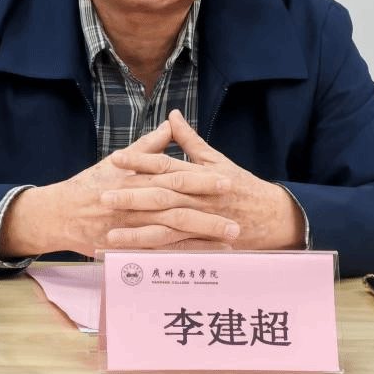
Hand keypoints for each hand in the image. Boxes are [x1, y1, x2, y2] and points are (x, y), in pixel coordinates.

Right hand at [0, 120, 239, 257]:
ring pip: (170, 233)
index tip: (226, 180)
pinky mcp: (125, 248)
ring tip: (229, 242)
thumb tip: (171, 125)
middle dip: (208, 214)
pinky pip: (157, 255)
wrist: (58, 213)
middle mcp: (134, 203)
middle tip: (237, 220)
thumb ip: (148, 146)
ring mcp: (130, 228)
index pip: (174, 177)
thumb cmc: (89, 185)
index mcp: (136, 179)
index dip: (201, 180)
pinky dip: (181, 257)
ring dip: (201, 238)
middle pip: (176, 207)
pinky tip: (203, 260)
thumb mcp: (117, 161)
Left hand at [109, 109, 305, 250]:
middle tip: (104, 195)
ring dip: (137, 231)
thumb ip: (190, 140)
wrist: (269, 216)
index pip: (165, 165)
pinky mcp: (202, 244)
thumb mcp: (215, 159)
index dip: (140, 160)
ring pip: (166, 227)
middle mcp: (198, 199)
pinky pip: (175, 251)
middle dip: (132, 196)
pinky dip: (153, 254)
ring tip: (110, 233)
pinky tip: (133, 257)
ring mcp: (200, 223)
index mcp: (199, 175)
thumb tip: (171, 115)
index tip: (115, 158)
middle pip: (161, 196)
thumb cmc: (240, 184)